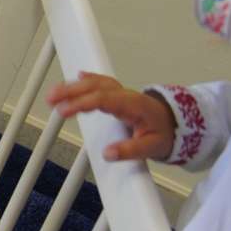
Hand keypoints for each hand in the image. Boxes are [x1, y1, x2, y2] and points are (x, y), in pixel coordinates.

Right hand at [46, 73, 175, 162]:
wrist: (178, 124)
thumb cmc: (165, 133)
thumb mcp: (152, 147)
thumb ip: (131, 150)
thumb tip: (108, 153)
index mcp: (132, 105)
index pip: (102, 99)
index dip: (81, 103)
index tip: (64, 111)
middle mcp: (125, 95)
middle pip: (95, 87)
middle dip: (71, 91)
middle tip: (51, 100)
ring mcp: (122, 93)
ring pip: (95, 83)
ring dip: (74, 86)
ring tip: (53, 94)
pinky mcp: (120, 95)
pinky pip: (102, 82)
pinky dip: (89, 79)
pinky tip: (78, 76)